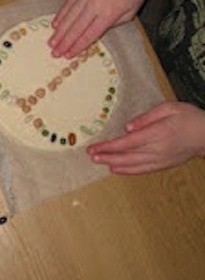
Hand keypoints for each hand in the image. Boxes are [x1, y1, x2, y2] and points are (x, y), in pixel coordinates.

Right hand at [48, 0, 151, 58]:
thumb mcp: (130, 11)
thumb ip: (113, 24)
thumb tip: (97, 32)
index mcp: (109, 13)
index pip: (89, 34)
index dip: (77, 46)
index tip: (68, 55)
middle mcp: (95, 5)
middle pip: (76, 28)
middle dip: (64, 43)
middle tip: (54, 53)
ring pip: (69, 17)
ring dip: (59, 32)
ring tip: (51, 43)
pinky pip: (68, 3)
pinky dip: (60, 15)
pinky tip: (55, 24)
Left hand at [87, 102, 204, 174]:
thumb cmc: (189, 118)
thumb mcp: (169, 108)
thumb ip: (146, 117)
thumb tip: (127, 127)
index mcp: (158, 133)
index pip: (126, 142)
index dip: (108, 146)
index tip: (94, 147)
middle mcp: (157, 149)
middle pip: (126, 155)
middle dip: (106, 156)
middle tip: (90, 155)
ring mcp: (159, 160)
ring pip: (131, 165)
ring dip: (113, 164)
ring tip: (98, 161)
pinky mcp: (162, 165)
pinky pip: (141, 170)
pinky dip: (127, 171)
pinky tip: (115, 169)